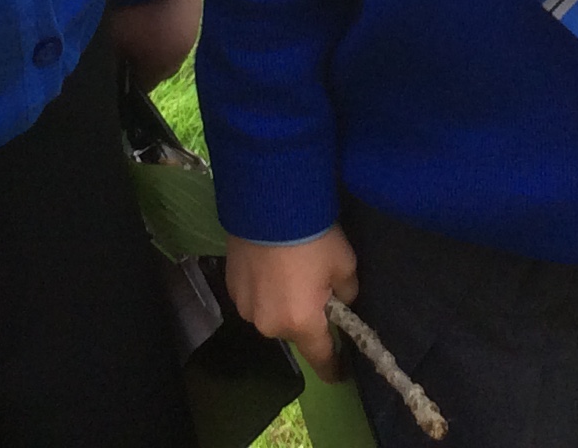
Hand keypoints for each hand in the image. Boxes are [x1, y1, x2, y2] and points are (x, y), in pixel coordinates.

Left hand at [106, 0, 201, 89]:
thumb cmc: (131, 7)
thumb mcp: (118, 38)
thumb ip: (124, 56)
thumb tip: (126, 65)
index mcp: (168, 61)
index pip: (151, 81)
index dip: (136, 76)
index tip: (124, 68)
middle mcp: (187, 45)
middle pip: (167, 59)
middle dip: (152, 55)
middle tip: (131, 44)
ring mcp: (194, 18)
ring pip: (177, 33)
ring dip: (163, 30)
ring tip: (143, 18)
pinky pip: (180, 9)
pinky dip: (168, 9)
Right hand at [228, 226, 358, 380]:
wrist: (268, 204)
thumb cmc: (313, 237)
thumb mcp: (345, 264)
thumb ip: (347, 292)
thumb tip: (339, 299)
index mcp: (300, 323)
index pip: (320, 357)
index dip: (332, 367)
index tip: (339, 373)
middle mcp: (269, 324)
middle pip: (294, 330)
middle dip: (306, 316)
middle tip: (316, 288)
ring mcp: (246, 306)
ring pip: (272, 314)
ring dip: (282, 302)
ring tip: (290, 271)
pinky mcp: (230, 286)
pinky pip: (255, 297)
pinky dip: (265, 288)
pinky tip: (270, 265)